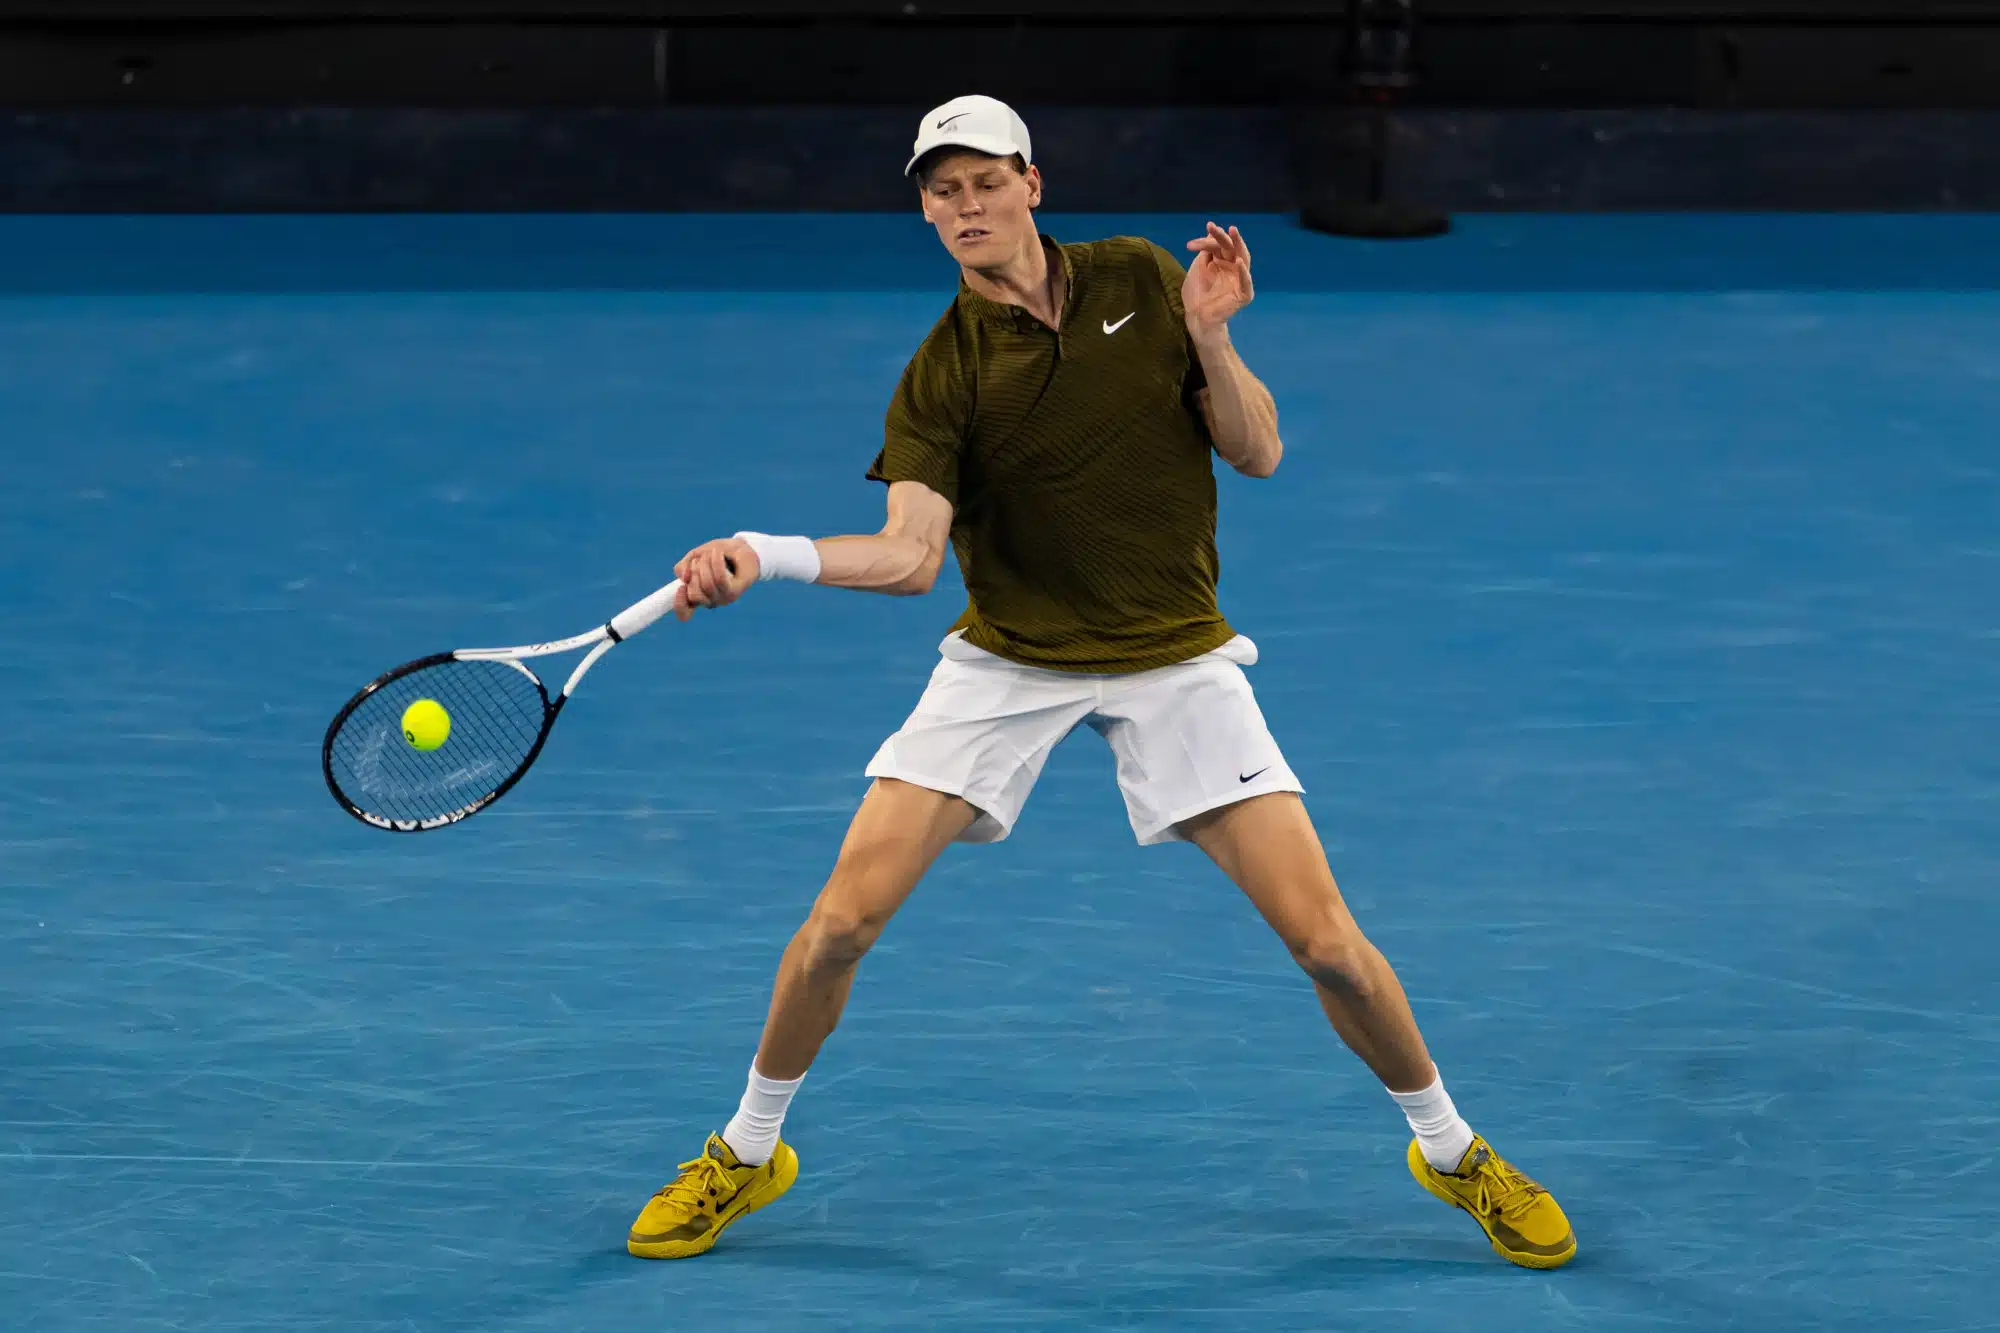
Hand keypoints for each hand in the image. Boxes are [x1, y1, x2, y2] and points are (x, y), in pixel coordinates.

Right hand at [672, 538, 757, 620]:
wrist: (742, 547)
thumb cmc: (717, 554)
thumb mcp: (695, 556)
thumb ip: (683, 567)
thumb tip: (683, 578)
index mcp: (698, 596)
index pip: (685, 613)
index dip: (679, 603)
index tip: (681, 587)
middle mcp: (710, 601)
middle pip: (694, 594)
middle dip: (694, 571)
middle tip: (700, 559)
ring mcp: (723, 598)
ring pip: (707, 584)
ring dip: (705, 563)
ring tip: (710, 553)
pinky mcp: (735, 591)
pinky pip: (720, 579)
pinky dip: (716, 563)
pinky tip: (717, 553)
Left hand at [1182, 222, 1253, 342]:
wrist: (1196, 316)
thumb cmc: (1197, 293)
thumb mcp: (1198, 268)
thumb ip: (1205, 252)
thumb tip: (1210, 233)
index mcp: (1222, 261)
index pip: (1218, 246)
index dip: (1206, 242)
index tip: (1190, 245)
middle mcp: (1233, 267)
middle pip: (1231, 248)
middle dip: (1223, 236)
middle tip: (1213, 227)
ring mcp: (1239, 280)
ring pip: (1243, 259)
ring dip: (1239, 245)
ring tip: (1233, 232)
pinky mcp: (1243, 295)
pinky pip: (1246, 282)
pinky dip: (1244, 273)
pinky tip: (1239, 262)